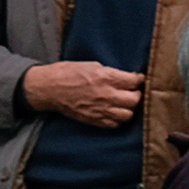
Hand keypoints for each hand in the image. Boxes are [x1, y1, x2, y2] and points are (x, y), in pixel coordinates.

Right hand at [24, 61, 143, 125]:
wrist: (49, 88)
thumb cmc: (68, 73)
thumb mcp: (92, 65)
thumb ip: (111, 73)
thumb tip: (125, 78)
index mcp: (106, 78)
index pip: (134, 81)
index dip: (139, 79)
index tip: (139, 79)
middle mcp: (106, 95)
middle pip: (134, 100)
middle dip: (137, 95)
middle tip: (133, 91)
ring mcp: (100, 109)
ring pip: (127, 115)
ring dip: (129, 108)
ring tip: (124, 103)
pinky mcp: (93, 119)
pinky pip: (114, 124)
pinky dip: (117, 119)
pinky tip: (114, 111)